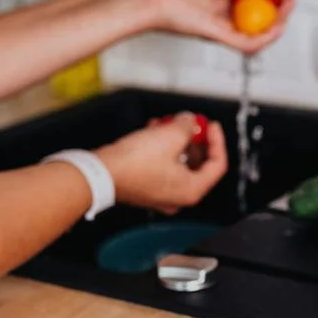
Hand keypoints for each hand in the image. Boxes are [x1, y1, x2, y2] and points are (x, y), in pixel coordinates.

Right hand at [93, 113, 228, 213]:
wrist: (100, 173)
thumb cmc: (133, 164)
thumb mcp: (170, 135)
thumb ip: (187, 125)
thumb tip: (189, 121)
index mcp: (191, 190)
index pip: (217, 165)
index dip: (217, 141)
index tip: (211, 126)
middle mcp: (178, 197)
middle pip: (197, 163)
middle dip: (193, 138)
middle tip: (190, 123)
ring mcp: (160, 193)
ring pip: (178, 162)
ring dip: (175, 140)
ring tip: (168, 123)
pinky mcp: (145, 186)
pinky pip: (161, 165)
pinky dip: (161, 148)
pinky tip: (154, 131)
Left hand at [143, 0, 296, 53]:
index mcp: (217, 8)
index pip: (252, 6)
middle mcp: (221, 21)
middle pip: (259, 20)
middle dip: (281, 6)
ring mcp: (220, 31)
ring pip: (259, 34)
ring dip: (280, 20)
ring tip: (290, 3)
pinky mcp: (217, 37)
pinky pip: (247, 44)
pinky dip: (267, 37)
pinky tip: (279, 25)